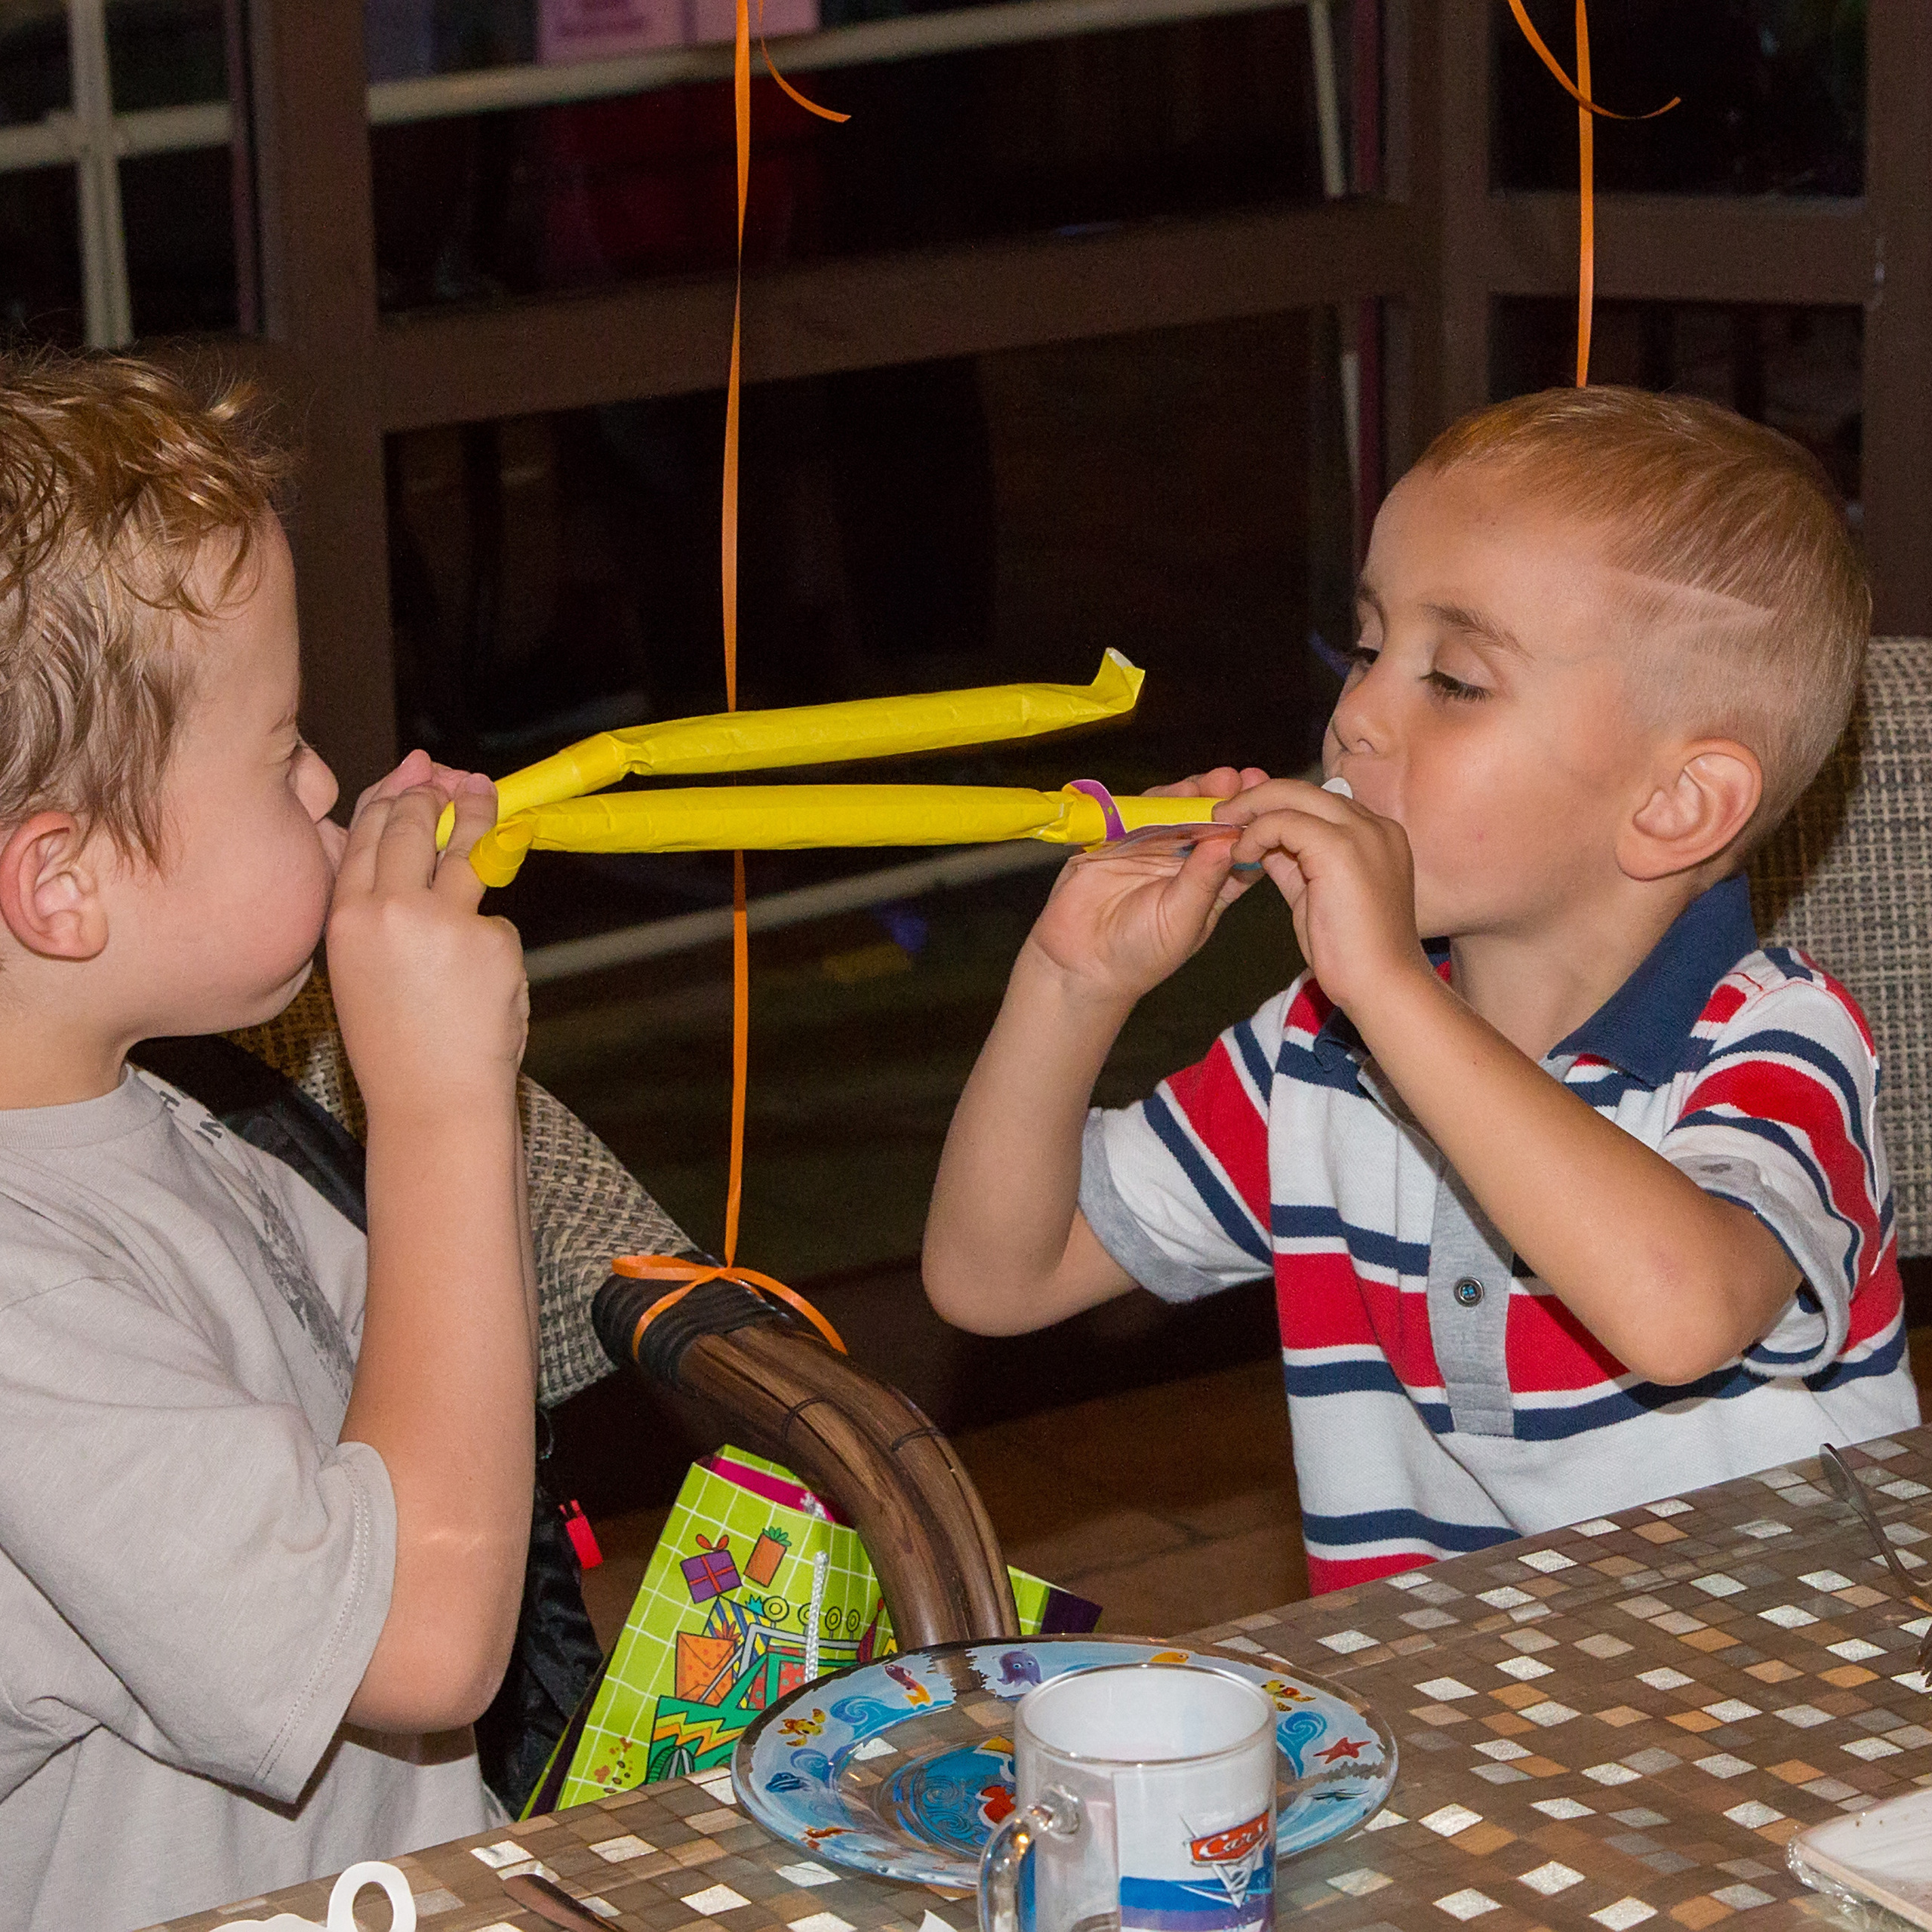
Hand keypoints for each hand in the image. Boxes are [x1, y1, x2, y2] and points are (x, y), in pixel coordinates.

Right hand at [326, 750, 528, 1118]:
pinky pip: (495, 921)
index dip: (393, 798)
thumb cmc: (396, 1043)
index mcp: (345, 918)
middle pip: (414, 826)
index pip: (368, 834)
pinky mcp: (490, 938)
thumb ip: (376, 913)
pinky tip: (483, 983)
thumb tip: (413, 857)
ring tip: (489, 795)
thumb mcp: (360, 970)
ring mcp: (443, 920)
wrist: (432, 1099)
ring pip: (466, 849)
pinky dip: (492, 941)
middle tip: (454, 780)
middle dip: (435, 795)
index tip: (413, 777)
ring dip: (481, 814)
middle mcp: (389, 909)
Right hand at [1022, 765, 1269, 1006]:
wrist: (1080, 964)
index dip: (1255, 827)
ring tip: (1220, 780)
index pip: (1238, 849)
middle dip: (1229, 800)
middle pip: (1209, 822)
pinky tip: (1176, 793)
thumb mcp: (1181, 920)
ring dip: (1197, 794)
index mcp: (1208, 884)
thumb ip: (1203, 880)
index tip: (1272, 807)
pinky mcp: (1116, 839)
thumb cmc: (1139, 954)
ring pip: (1177, 811)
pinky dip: (1155, 800)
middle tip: (1246, 781)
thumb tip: (1230, 840)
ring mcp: (1150, 847)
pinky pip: (1136, 812)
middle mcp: (1182, 861)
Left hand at [1215, 778, 1431, 1014]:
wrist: (1382, 986)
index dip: (1276, 806)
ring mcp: (1362, 832)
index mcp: (1376, 835)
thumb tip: (1265, 843)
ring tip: (1223, 830)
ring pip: (1293, 796)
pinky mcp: (1341, 848)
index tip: (1242, 819)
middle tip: (1222, 813)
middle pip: (1304, 790)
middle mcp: (1374, 825)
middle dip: (1257, 797)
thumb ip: (1295, 864)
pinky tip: (1241, 854)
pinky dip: (1256, 833)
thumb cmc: (1350, 952)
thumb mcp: (1316, 895)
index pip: (1318, 803)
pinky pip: (1284, 821)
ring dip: (1251, 809)